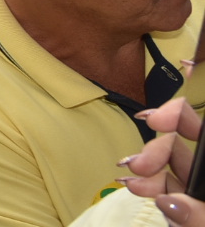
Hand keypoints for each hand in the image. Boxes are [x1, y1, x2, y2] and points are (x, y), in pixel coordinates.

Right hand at [122, 96, 204, 222]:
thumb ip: (200, 219)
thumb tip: (166, 201)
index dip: (179, 114)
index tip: (153, 120)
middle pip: (185, 143)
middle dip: (157, 149)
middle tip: (137, 166)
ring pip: (173, 165)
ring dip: (148, 169)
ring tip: (132, 184)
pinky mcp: (194, 207)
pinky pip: (169, 189)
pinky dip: (149, 186)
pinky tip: (135, 188)